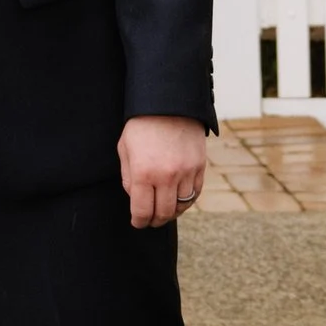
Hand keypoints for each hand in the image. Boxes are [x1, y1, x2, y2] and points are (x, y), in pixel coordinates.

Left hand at [120, 113, 207, 231]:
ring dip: (171, 213)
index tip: (137, 222)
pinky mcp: (200, 166)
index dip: (139, 221)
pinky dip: (186, 201)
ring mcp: (186, 172)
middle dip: (155, 220)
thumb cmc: (142, 124)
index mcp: (143, 173)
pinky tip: (178, 200)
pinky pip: (195, 194)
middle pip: (163, 213)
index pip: (143, 211)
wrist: (169, 103)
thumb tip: (135, 198)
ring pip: (181, 206)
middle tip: (150, 220)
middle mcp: (166, 176)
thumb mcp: (125, 148)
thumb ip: (128, 177)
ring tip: (164, 211)